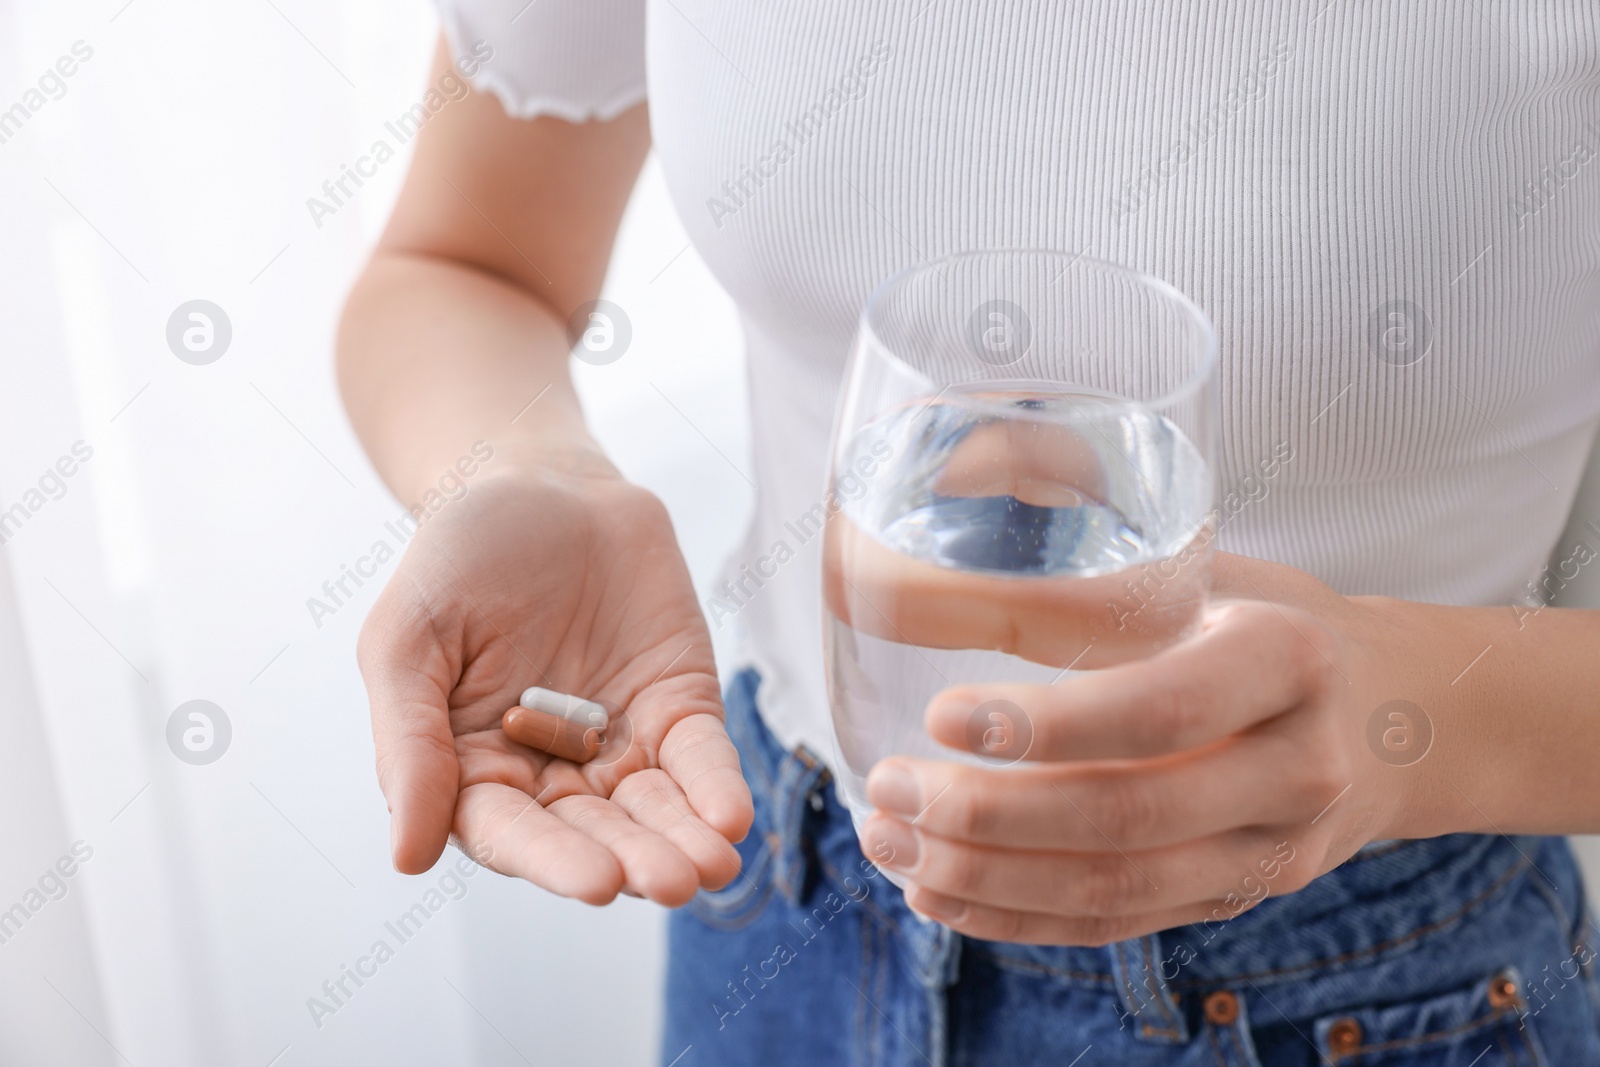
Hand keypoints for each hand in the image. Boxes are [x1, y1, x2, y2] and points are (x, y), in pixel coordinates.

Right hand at [357, 455, 752, 905]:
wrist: (537, 483)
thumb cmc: (456, 560)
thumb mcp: (408, 641)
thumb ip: (410, 744)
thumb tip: (408, 856)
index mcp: (474, 771)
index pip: (512, 833)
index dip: (554, 860)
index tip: (596, 882)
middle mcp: (551, 774)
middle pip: (593, 831)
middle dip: (634, 857)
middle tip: (669, 880)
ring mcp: (619, 744)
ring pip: (654, 807)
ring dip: (684, 839)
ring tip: (711, 864)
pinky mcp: (676, 707)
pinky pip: (699, 757)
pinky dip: (716, 787)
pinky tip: (733, 816)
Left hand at [857, 552, 1431, 944]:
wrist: (1391, 714)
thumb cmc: (1264, 617)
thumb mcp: (1204, 567)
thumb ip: (1082, 573)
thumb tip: (917, 559)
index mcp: (1289, 662)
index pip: (1160, 711)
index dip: (1043, 727)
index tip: (938, 717)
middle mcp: (1297, 771)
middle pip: (1126, 820)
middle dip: (987, 817)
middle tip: (889, 788)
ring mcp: (1271, 852)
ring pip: (1113, 891)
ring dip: (983, 878)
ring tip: (889, 843)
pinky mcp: (1234, 900)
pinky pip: (1117, 925)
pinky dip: (1016, 918)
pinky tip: (937, 894)